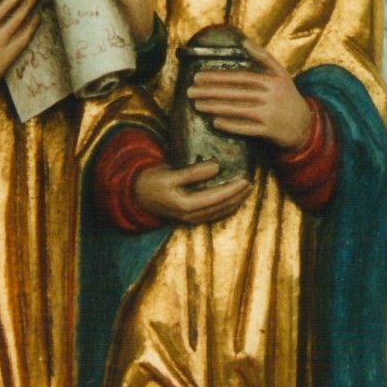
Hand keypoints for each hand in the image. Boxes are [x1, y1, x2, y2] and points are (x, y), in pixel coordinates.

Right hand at [134, 161, 250, 224]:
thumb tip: (216, 168)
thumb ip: (193, 173)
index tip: (246, 180)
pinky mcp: (189, 217)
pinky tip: (232, 200)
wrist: (135, 196)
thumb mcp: (170, 175)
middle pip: (221, 207)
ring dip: (234, 202)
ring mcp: (190, 218)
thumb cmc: (151, 182)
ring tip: (246, 191)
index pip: (217, 198)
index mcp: (186, 205)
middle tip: (251, 183)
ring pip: (219, 212)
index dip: (233, 190)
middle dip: (238, 196)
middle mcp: (190, 215)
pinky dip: (225, 207)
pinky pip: (213, 214)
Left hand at [188, 39, 311, 149]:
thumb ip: (263, 58)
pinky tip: (215, 122)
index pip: (240, 77)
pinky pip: (247, 128)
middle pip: (236, 92)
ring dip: (216, 107)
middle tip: (190, 91)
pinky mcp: (269, 131)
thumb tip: (244, 42)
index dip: (218, 77)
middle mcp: (271, 96)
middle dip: (211, 91)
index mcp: (271, 80)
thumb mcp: (280, 74)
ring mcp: (270, 114)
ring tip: (197, 105)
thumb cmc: (287, 97)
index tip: (198, 76)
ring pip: (238, 109)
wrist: (305, 125)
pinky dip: (231, 125)